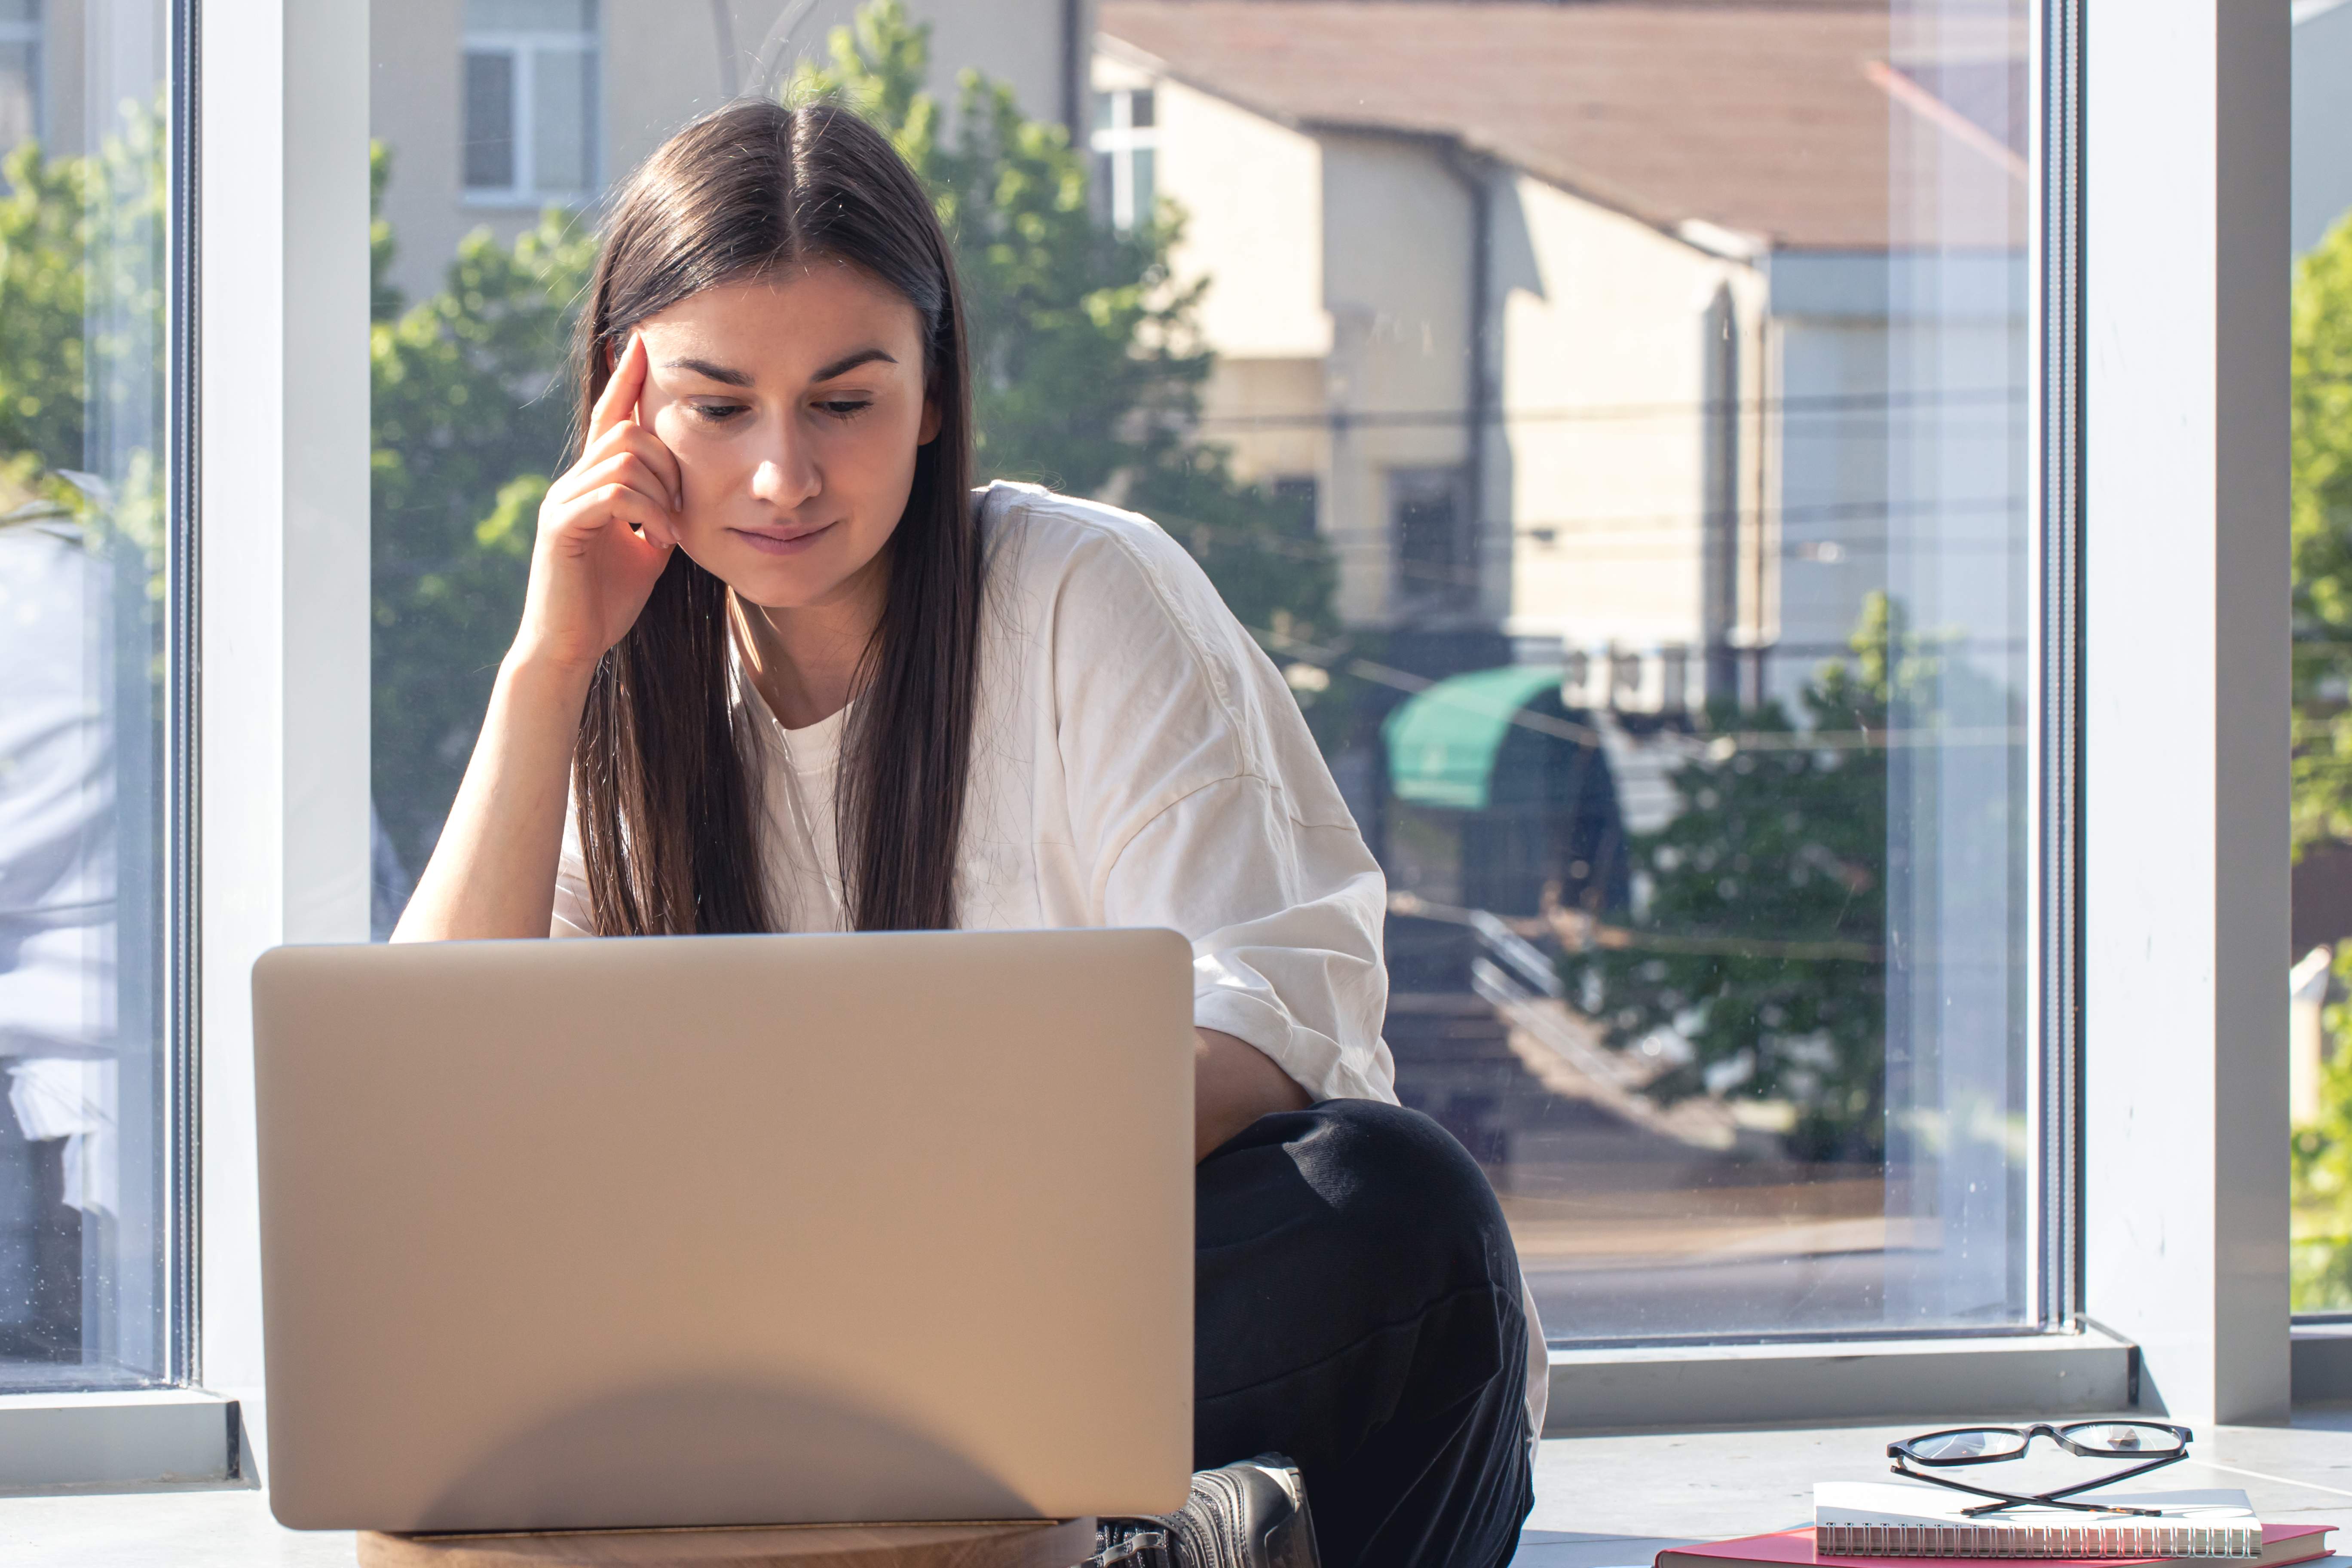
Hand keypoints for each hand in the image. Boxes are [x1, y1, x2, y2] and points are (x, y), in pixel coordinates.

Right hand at [509, 333, 685, 679]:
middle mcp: (573, 482)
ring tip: (670, 532)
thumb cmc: (609, 601)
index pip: (611, 417)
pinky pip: (614, 491)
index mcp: (594, 483)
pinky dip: (647, 511)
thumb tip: (686, 490)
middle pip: (628, 433)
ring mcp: (562, 500)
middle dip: (670, 464)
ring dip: (663, 494)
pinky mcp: (560, 523)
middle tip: (682, 510)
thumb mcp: (649, 547)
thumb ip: (660, 510)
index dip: (627, 380)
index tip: (645, 342)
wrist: (573, 645)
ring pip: (624, 459)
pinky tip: (659, 540)